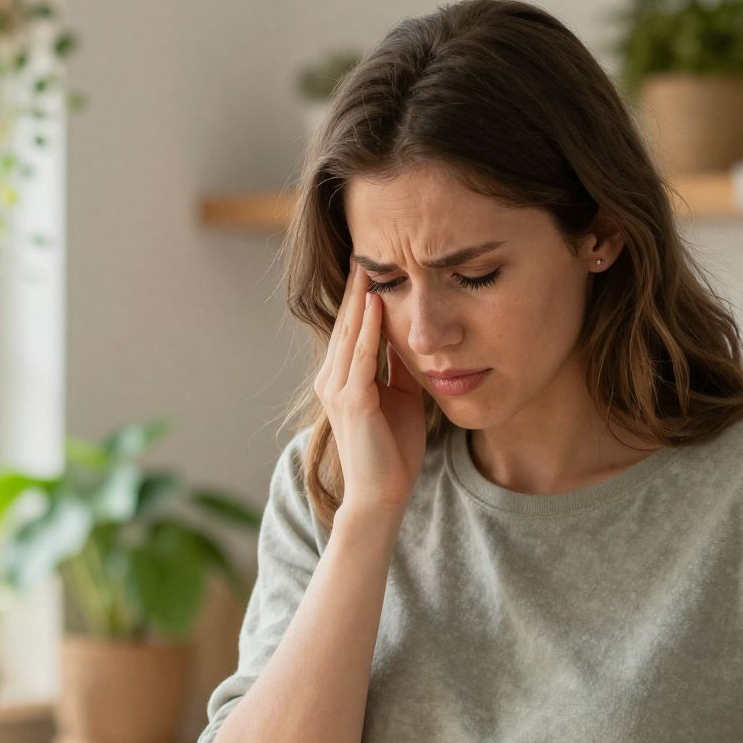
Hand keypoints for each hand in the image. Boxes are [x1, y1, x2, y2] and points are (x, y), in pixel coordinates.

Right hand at [314, 264, 426, 517]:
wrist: (382, 494)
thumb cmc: (393, 452)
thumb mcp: (400, 399)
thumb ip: (398, 368)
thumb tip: (410, 338)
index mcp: (342, 379)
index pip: (351, 328)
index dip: (362, 296)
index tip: (373, 263)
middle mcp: (332, 379)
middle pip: (346, 323)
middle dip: (357, 287)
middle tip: (366, 248)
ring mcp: (337, 389)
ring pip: (350, 334)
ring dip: (362, 299)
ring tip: (370, 265)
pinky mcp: (351, 401)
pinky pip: (361, 357)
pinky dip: (369, 330)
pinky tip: (379, 304)